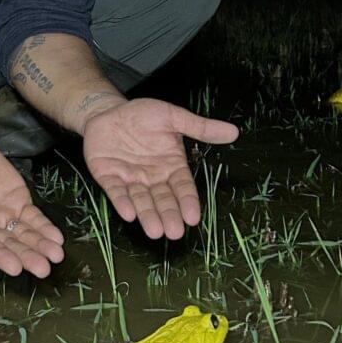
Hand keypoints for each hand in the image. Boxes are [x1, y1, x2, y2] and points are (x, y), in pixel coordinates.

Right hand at [0, 129, 64, 277]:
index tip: (15, 267)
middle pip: (7, 245)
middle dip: (26, 256)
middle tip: (43, 268)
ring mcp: (2, 215)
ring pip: (23, 235)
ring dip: (39, 246)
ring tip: (56, 256)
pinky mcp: (17, 202)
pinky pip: (32, 218)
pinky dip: (44, 228)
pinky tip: (56, 238)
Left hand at [82, 99, 239, 239]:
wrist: (108, 110)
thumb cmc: (142, 115)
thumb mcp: (172, 117)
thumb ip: (200, 127)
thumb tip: (233, 132)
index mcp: (171, 165)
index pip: (182, 187)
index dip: (187, 202)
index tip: (193, 218)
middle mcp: (152, 177)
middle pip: (163, 199)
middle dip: (168, 215)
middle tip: (174, 232)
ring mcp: (130, 178)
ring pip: (141, 200)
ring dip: (147, 215)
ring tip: (155, 231)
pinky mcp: (108, 176)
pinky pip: (116, 191)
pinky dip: (122, 202)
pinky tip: (128, 213)